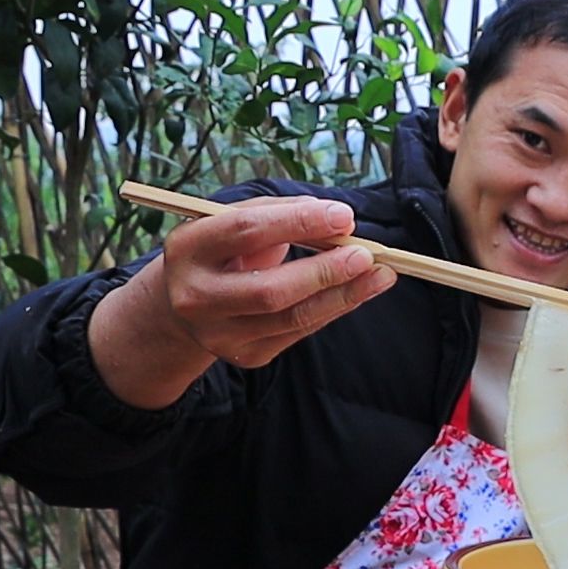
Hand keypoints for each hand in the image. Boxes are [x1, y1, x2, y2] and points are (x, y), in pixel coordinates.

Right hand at [90, 197, 395, 408]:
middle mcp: (196, 296)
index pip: (246, 232)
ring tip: (381, 275)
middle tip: (366, 255)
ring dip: (343, 296)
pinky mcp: (247, 355)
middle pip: (270, 290)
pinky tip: (360, 292)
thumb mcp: (239, 221)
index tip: (343, 216)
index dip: (298, 223)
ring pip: (292, 318)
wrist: (186, 302)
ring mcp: (220, 334)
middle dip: (325, 271)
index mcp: (188, 249)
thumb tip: (339, 220)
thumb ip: (284, 213)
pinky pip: (300, 332)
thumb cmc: (224, 251)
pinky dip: (334, 309)